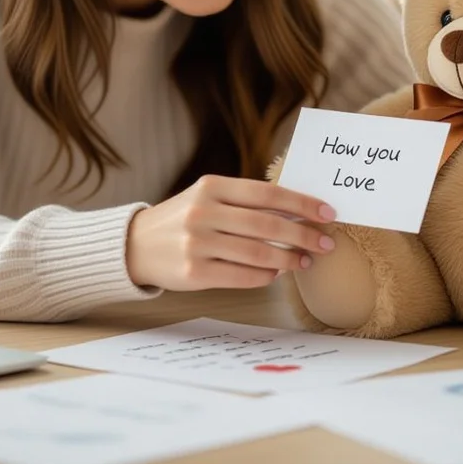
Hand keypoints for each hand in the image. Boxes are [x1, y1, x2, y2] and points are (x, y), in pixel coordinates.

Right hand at [125, 175, 337, 290]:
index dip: (302, 204)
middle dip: (304, 235)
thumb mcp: (208, 197)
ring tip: (305, 261)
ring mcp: (197, 243)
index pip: (268, 193)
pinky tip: (276, 273)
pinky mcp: (194, 273)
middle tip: (326, 244)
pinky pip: (242, 276)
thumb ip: (246, 202)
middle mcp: (203, 212)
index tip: (327, 213)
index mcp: (211, 186)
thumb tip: (299, 214)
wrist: (135, 245)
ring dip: (289, 259)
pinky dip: (266, 276)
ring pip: (258, 253)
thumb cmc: (183, 219)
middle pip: (268, 225)